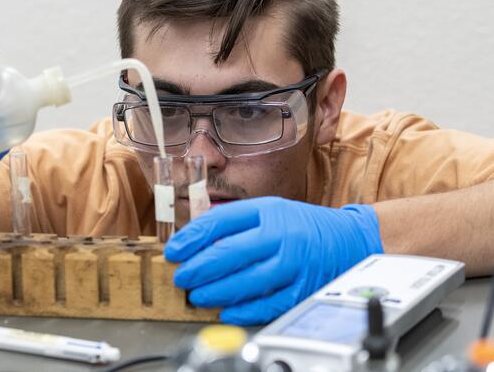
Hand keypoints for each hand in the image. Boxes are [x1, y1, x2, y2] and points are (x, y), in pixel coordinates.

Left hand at [164, 197, 383, 324]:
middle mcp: (281, 234)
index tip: (173, 251)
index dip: (192, 237)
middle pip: (230, 252)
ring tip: (197, 295)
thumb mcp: (269, 211)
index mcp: (268, 211)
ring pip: (247, 280)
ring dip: (216, 291)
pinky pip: (270, 302)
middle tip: (181, 277)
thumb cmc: (302, 225)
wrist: (349, 238)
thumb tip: (196, 240)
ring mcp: (294, 262)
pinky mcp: (304, 287)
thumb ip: (236, 223)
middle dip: (198, 268)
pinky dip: (245, 309)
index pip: (220, 221)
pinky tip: (226, 311)